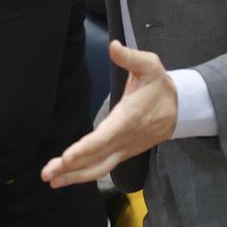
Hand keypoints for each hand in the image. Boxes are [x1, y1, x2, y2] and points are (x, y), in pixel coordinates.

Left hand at [40, 42, 178, 187]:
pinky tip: (68, 176)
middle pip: (96, 159)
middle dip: (71, 168)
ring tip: (51, 180)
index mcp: (127, 119)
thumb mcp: (150, 66)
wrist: (180, 109)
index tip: (67, 157)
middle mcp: (124, 139)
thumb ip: (131, 57)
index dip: (85, 149)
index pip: (103, 137)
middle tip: (46, 175)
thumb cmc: (160, 86)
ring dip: (75, 176)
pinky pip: (103, 167)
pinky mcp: (123, 153)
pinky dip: (85, 174)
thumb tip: (114, 46)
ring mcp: (124, 149)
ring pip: (99, 168)